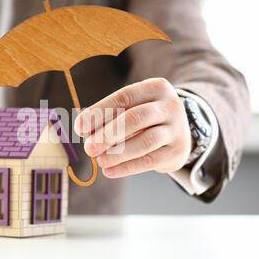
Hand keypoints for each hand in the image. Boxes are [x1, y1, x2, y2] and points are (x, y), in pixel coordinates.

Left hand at [74, 78, 190, 177]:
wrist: (179, 132)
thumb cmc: (145, 119)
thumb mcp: (130, 109)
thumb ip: (109, 117)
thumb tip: (84, 131)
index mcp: (155, 88)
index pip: (124, 97)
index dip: (99, 112)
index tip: (80, 127)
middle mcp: (170, 105)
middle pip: (135, 118)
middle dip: (108, 134)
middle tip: (89, 148)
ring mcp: (177, 129)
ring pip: (145, 142)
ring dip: (118, 153)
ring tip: (99, 160)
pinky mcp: (177, 151)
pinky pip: (149, 161)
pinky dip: (126, 168)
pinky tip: (109, 171)